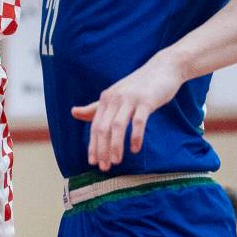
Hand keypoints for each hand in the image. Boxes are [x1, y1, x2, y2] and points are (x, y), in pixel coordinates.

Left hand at [71, 52, 184, 171]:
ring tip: (116, 161)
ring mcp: (130, 98)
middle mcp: (115, 98)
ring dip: (115, 146)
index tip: (93, 162)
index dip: (93, 145)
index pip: (95, 126)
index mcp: (106, 99)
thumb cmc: (139, 86)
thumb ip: (96, 107)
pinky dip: (135, 137)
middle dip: (102, 149)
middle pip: (103, 127)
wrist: (163, 68)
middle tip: (104, 167)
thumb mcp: (115, 95)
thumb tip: (73, 113)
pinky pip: (138, 121)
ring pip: (118, 126)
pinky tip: (135, 149)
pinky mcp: (146, 100)